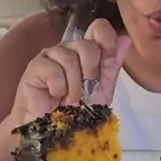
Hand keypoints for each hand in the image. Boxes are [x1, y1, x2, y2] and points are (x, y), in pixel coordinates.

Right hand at [10, 18, 130, 124]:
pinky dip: (59, 87)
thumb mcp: (102, 89)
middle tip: (85, 92)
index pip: (99, 29)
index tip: (108, 62)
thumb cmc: (77, 111)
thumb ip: (112, 64)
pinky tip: (55, 95)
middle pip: (87, 45)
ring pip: (69, 58)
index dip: (107, 43)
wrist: (54, 132)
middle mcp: (68, 49)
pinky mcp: (35, 67)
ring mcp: (50, 55)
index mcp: (86, 51)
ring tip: (70, 99)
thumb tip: (125, 39)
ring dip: (74, 86)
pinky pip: (53, 69)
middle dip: (90, 74)